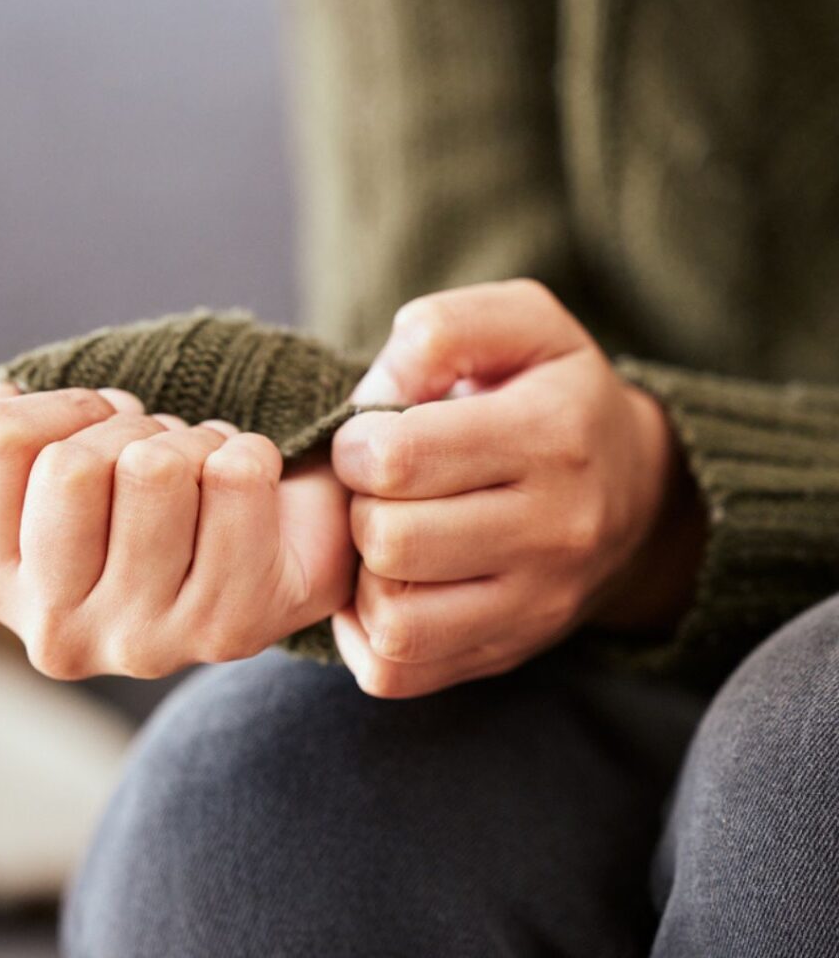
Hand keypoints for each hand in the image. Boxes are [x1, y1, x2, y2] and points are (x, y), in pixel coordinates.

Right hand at [0, 385, 355, 678]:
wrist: (271, 536)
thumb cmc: (152, 492)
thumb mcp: (51, 451)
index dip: (71, 408)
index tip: (106, 431)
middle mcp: (54, 632)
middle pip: (75, 464)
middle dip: (133, 430)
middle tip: (162, 460)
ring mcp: (141, 643)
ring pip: (157, 467)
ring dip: (194, 444)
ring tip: (203, 478)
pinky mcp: (227, 630)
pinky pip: (237, 476)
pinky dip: (249, 453)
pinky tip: (247, 494)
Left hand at [329, 279, 705, 697]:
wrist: (638, 493)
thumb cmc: (557, 396)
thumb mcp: (521, 326)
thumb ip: (442, 331)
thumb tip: (374, 399)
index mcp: (552, 435)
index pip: (402, 457)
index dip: (356, 443)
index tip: (370, 439)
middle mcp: (556, 530)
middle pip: (390, 541)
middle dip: (358, 507)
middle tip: (377, 490)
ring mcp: (537, 605)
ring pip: (394, 618)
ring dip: (363, 575)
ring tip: (383, 537)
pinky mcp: (511, 652)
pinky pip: (400, 670)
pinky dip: (368, 634)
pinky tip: (385, 588)